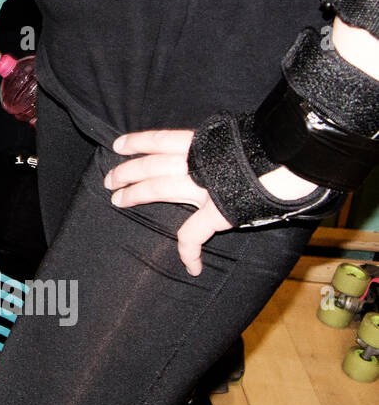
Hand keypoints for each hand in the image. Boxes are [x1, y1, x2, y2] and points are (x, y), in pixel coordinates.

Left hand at [106, 129, 318, 276]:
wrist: (295, 160)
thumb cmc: (273, 147)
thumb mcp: (237, 137)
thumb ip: (217, 146)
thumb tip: (209, 149)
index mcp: (201, 142)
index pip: (160, 139)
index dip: (136, 142)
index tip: (117, 146)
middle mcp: (196, 162)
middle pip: (150, 164)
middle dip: (126, 171)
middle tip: (109, 179)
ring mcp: (203, 187)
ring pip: (156, 187)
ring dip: (133, 194)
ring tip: (117, 200)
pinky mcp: (216, 212)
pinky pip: (193, 235)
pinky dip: (189, 252)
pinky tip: (190, 266)